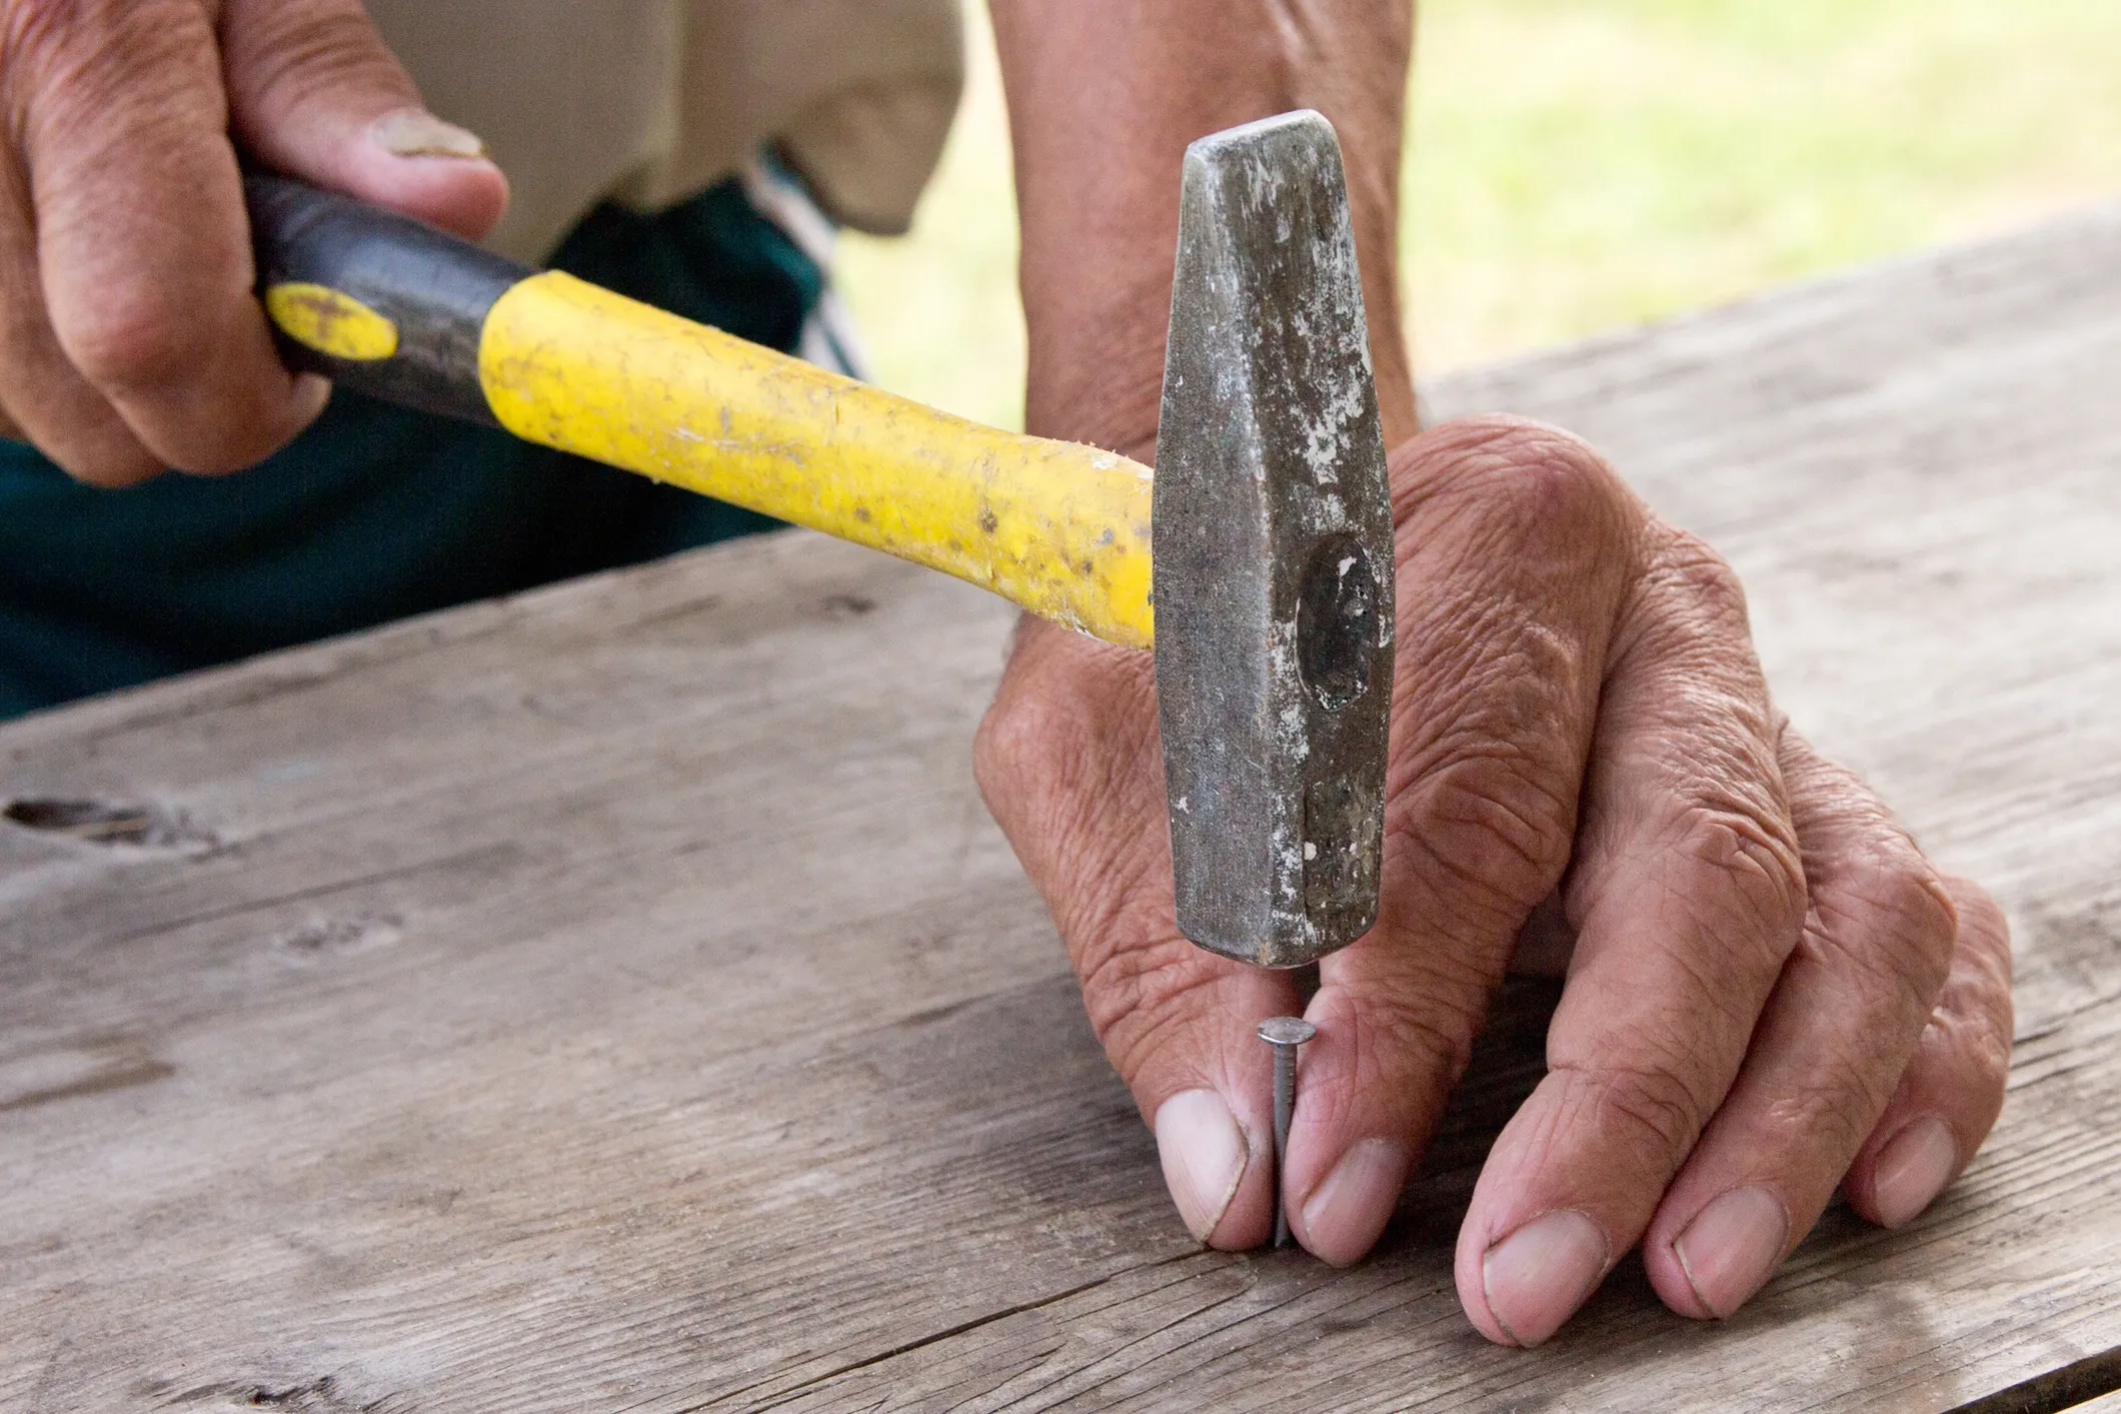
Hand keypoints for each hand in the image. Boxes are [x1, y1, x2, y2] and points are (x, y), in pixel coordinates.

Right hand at [0, 0, 506, 484]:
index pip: (153, 334)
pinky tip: (37, 225)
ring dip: (88, 360)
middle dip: (184, 392)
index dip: (250, 398)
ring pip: (18, 411)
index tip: (303, 370)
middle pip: (86, 421)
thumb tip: (455, 208)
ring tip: (105, 215)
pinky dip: (18, 327)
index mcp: (60, 35)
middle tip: (216, 277)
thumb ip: (332, 95)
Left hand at [975, 415, 2012, 1345]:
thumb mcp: (1103, 757)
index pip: (1470, 801)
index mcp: (1491, 536)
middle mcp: (1658, 613)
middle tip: (1522, 1275)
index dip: (1404, 1010)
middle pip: (1697, 860)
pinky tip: (1865, 1180)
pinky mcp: (1804, 796)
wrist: (1289, 531)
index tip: (1333, 1171)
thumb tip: (1238, 1167)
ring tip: (1690, 1268)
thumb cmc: (1190, 638)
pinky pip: (1919, 922)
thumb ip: (1164, 949)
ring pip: (1842, 907)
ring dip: (1779, 1110)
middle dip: (1617, 1100)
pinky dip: (1915, 1054)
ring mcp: (1752, 707)